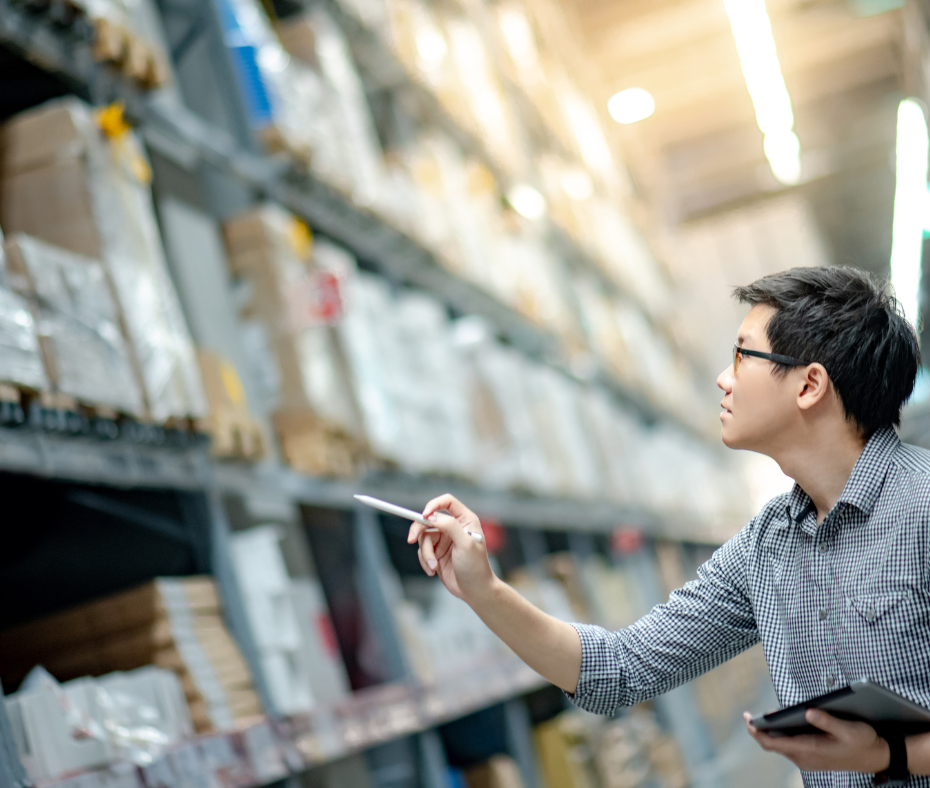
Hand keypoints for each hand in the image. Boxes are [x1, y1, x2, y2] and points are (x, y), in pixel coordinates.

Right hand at [407, 494, 494, 601]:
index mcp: (465, 520)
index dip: (433, 505)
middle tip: (411, 539)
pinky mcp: (436, 553)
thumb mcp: (465, 544)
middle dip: (419, 530)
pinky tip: (433, 571)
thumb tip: (432, 516)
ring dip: (425, 554)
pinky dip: (425, 561)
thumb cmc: (476, 567)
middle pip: (429, 519)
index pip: (447, 502)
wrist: (474, 591)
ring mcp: (444, 540)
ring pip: (423, 538)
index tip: (424, 516)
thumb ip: (449, 526)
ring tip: (434, 566)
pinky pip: (422, 551)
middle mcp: (453, 527)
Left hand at [743, 709, 889, 772]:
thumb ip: (827, 721)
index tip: (748, 718)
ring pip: (780, 746)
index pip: (773, 743)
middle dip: (759, 730)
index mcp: (810, 750)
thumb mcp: (848, 729)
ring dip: (769, 733)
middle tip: (748, 715)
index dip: (757, 731)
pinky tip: (779, 724)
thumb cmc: (863, 742)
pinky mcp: (812, 757)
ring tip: (761, 717)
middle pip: (772, 745)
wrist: (877, 756)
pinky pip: (789, 747)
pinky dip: (780, 736)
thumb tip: (808, 711)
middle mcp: (805, 758)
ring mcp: (808, 759)